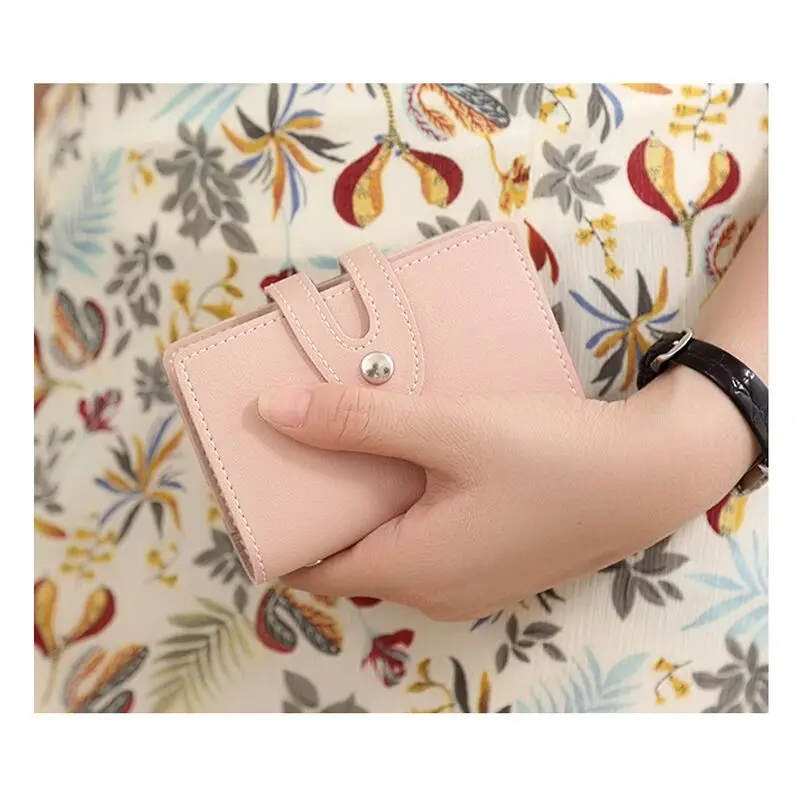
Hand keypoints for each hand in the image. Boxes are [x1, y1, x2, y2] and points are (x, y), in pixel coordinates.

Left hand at [258, 376, 755, 620]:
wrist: (653, 472)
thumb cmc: (551, 454)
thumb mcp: (450, 428)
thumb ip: (360, 420)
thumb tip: (272, 410)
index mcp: (413, 570)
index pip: (313, 569)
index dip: (280, 527)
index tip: (264, 475)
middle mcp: (436, 591)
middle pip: (353, 555)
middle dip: (325, 504)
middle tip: (308, 439)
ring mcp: (471, 583)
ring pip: (394, 546)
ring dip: (371, 500)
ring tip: (358, 438)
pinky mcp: (498, 563)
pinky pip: (431, 541)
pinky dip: (411, 505)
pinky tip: (418, 457)